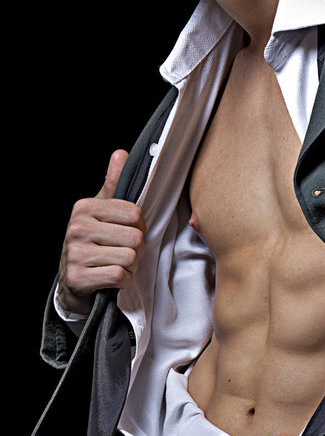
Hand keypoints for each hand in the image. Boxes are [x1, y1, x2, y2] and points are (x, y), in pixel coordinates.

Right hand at [58, 150, 145, 315]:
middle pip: (135, 237)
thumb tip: (120, 154)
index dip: (140, 226)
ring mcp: (75, 253)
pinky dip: (123, 280)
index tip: (128, 232)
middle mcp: (76, 227)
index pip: (135, 213)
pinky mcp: (78, 278)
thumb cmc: (94, 241)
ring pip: (129, 257)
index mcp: (84, 207)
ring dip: (130, 266)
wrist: (73, 281)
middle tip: (124, 251)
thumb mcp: (102, 210)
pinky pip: (119, 276)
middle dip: (137, 249)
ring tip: (117, 263)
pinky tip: (111, 277)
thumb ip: (114, 183)